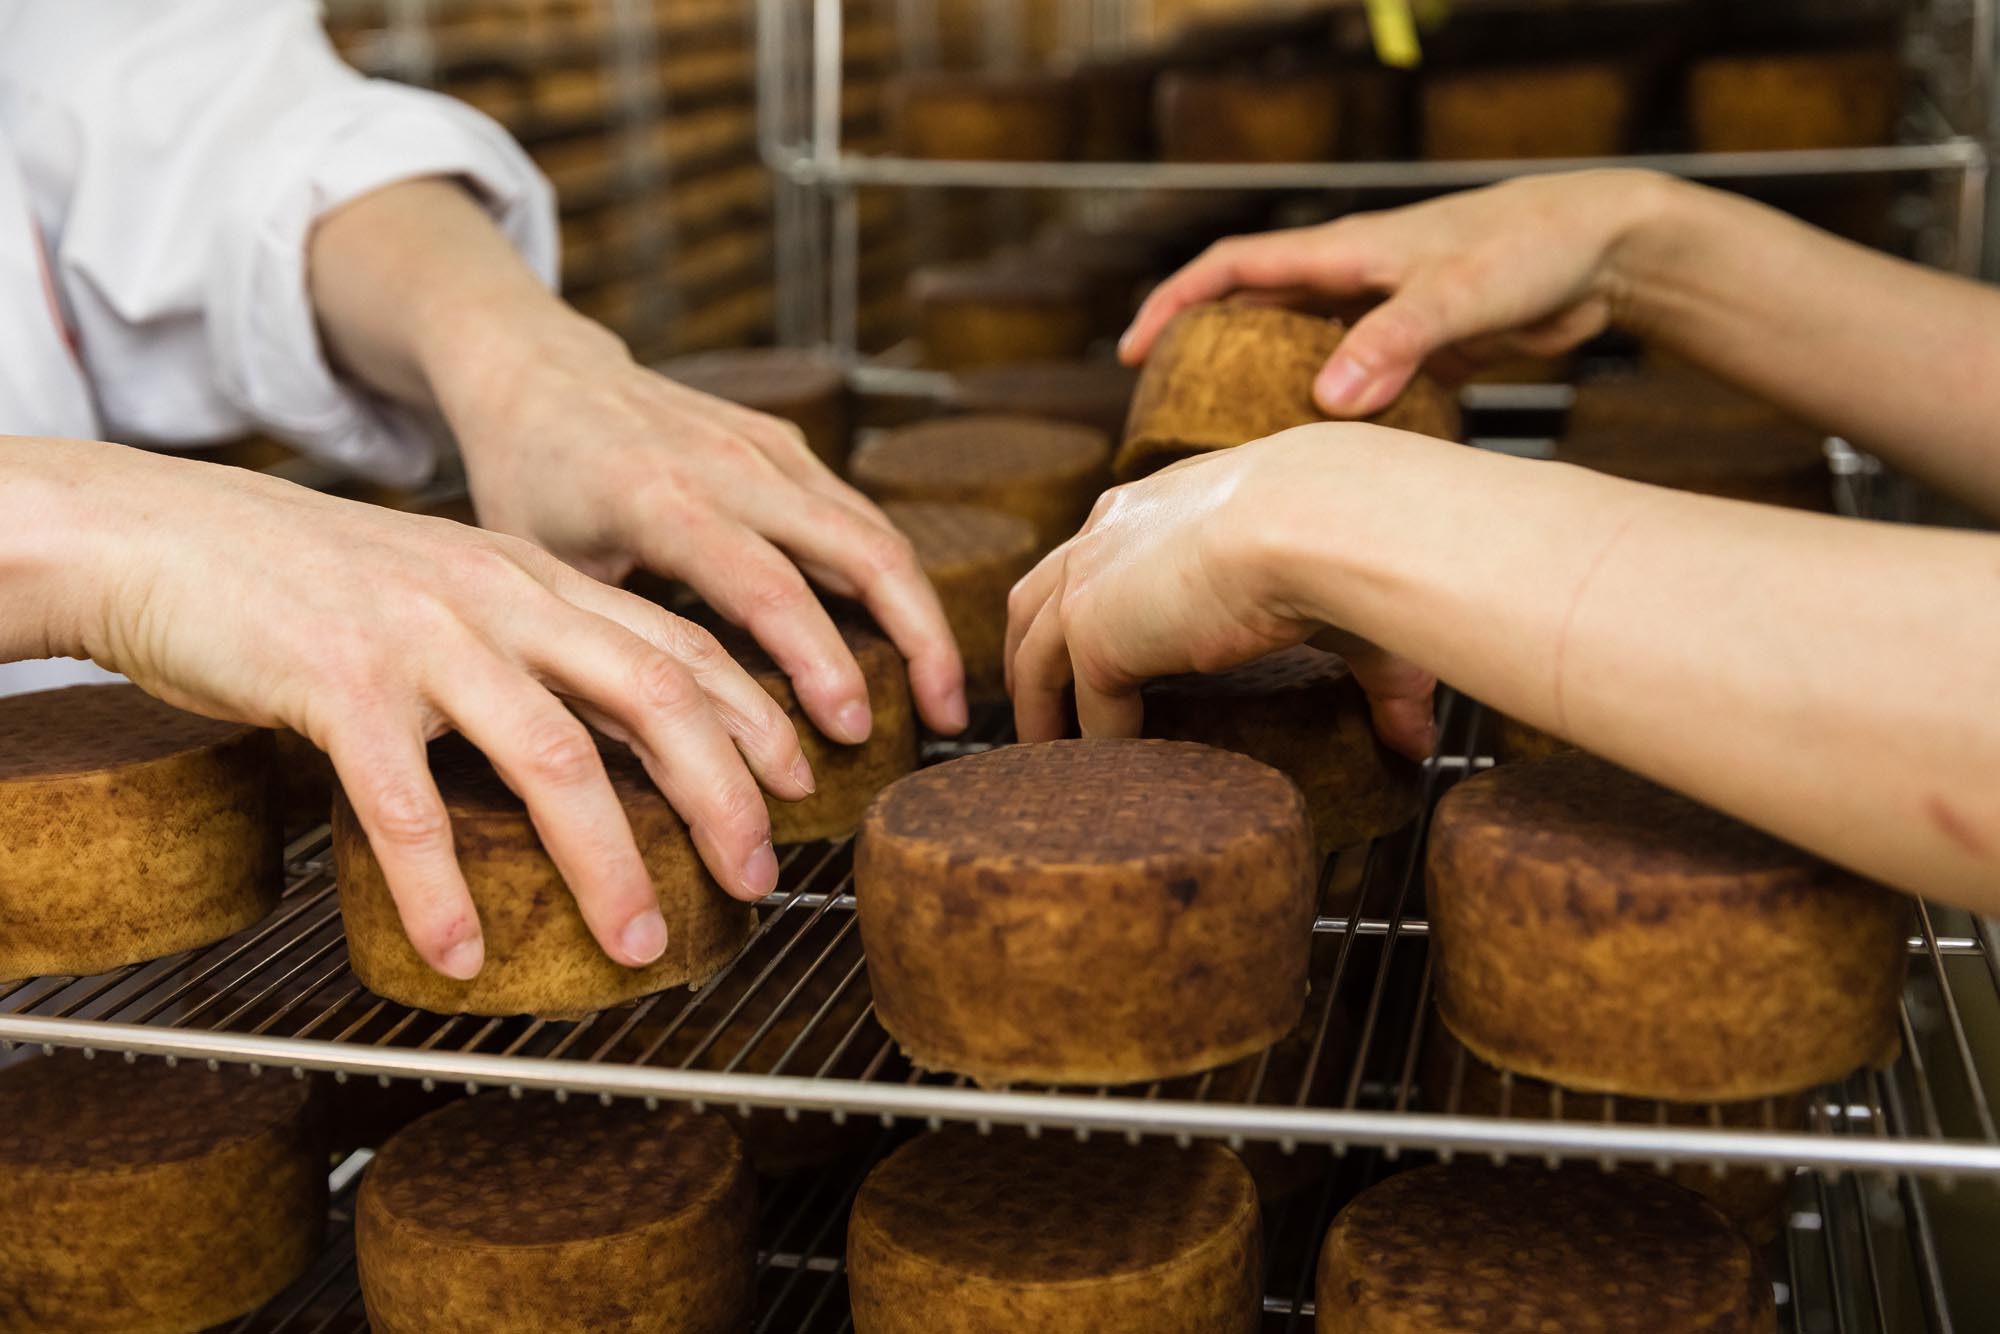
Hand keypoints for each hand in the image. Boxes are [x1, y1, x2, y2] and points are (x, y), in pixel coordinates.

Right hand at [44, 440, 808, 981]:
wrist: (171, 534)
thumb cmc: (317, 583)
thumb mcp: (453, 590)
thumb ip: (533, 645)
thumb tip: (614, 739)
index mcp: (537, 581)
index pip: (681, 646)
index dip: (756, 718)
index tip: (803, 786)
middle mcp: (500, 600)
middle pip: (654, 696)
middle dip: (724, 793)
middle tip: (760, 876)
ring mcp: (422, 638)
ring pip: (552, 755)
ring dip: (609, 860)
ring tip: (638, 942)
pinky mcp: (335, 683)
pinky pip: (405, 803)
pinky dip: (438, 886)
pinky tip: (459, 951)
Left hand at [434, 318, 967, 741]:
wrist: (537, 369)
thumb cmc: (529, 478)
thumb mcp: (543, 567)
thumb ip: (607, 642)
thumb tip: (659, 752)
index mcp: (662, 499)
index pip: (767, 588)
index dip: (820, 662)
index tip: (851, 730)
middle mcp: (731, 465)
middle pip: (865, 551)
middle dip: (919, 641)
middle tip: (944, 722)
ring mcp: (769, 449)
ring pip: (881, 533)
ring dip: (924, 616)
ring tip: (942, 696)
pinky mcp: (787, 445)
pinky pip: (861, 517)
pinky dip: (896, 584)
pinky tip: (906, 642)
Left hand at [1003, 431, 1434, 758]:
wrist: (1322, 517)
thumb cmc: (1351, 537)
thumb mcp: (1352, 600)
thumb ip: (1375, 676)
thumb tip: (1416, 738)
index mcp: (1161, 504)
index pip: (1102, 554)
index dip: (1094, 602)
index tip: (1099, 647)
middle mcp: (1111, 530)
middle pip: (1038, 596)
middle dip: (1033, 649)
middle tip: (1042, 704)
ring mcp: (1091, 581)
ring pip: (1033, 652)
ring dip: (1036, 705)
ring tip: (1047, 754)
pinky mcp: (1095, 634)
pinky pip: (1083, 706)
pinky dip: (1090, 742)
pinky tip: (1102, 774)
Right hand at [1119, 169, 1679, 416]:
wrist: (1606, 251)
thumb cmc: (1533, 249)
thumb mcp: (1457, 296)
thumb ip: (1393, 344)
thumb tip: (1327, 402)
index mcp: (1345, 253)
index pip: (1234, 267)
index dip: (1176, 303)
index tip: (1134, 351)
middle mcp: (1354, 283)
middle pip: (1254, 314)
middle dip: (1204, 358)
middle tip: (1167, 418)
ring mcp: (1385, 318)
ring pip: (1301, 356)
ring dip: (1266, 396)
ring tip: (1233, 455)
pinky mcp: (1421, 353)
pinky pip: (1356, 388)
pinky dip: (1332, 421)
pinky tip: (1325, 464)